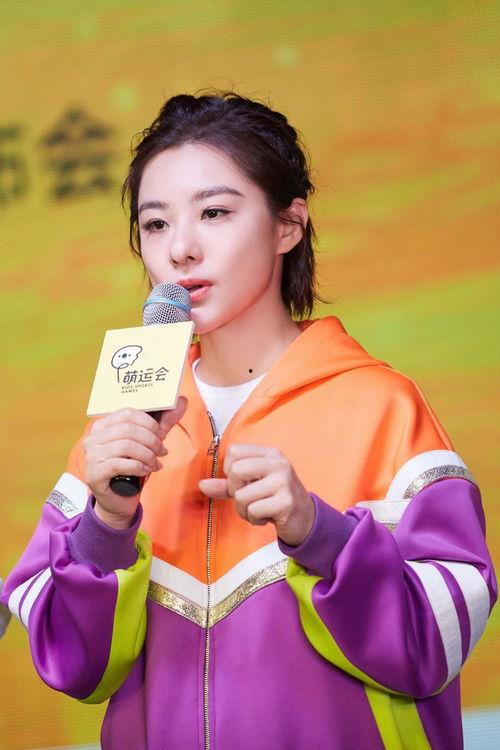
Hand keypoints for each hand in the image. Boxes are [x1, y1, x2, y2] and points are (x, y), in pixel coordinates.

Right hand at [83, 398, 186, 528]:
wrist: (118, 500)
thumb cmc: (131, 468)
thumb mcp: (147, 443)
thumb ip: (163, 423)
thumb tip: (182, 401)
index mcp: (103, 426)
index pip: (128, 413)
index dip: (149, 423)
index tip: (161, 435)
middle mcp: (93, 438)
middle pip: (128, 429)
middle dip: (151, 440)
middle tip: (162, 451)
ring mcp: (91, 456)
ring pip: (126, 446)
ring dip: (147, 455)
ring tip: (155, 463)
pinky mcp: (94, 473)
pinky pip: (121, 464)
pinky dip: (139, 466)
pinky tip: (145, 471)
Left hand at [198, 444, 314, 545]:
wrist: (305, 518)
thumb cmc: (274, 499)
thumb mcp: (251, 487)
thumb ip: (227, 485)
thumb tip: (201, 485)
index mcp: (269, 453)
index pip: (234, 451)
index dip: (230, 470)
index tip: (242, 482)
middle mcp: (278, 463)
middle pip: (236, 471)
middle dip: (235, 491)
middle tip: (248, 498)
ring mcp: (284, 481)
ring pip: (242, 495)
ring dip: (244, 510)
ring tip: (258, 510)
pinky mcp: (286, 501)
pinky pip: (253, 510)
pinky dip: (254, 519)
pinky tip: (266, 517)